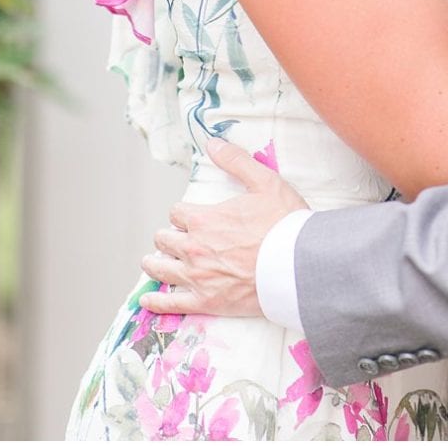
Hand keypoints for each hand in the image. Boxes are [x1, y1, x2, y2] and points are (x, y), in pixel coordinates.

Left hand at [137, 137, 307, 317]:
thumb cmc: (284, 224)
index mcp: (203, 219)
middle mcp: (193, 247)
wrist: (299, 266)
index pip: (176, 213)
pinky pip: (172, 303)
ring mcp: (198, 277)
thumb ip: (236, 161)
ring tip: (153, 263)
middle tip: (173, 241)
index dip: (182, 215)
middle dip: (168, 238)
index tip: (189, 219)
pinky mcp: (206, 302)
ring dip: (155, 264)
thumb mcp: (264, 182)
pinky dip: (156, 302)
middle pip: (164, 240)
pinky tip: (147, 301)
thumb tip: (213, 143)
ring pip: (160, 269)